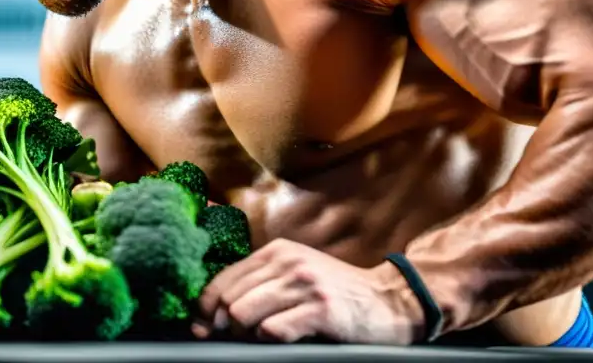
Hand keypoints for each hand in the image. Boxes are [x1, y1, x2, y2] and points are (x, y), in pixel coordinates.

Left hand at [192, 239, 424, 343]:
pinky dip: (271, 340)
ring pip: (244, 313)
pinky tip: (287, 339)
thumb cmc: (336, 293)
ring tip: (267, 337)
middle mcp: (287, 262)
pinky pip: (272, 330)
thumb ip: (259, 284)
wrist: (389, 300)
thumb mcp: (296, 275)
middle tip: (241, 338)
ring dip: (248, 334)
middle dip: (227, 325)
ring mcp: (303, 284)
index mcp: (276, 251)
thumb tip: (213, 314)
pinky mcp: (319, 309)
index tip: (203, 328)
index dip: (206, 308)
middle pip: (230, 299)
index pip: (223, 279)